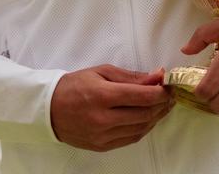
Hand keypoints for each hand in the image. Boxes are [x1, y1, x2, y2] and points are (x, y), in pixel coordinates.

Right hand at [51, 65, 174, 151]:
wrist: (49, 109)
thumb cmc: (75, 85)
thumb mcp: (101, 72)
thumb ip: (131, 77)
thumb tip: (156, 77)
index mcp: (102, 96)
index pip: (142, 96)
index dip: (161, 92)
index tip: (169, 85)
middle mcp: (103, 119)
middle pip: (144, 114)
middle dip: (162, 104)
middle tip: (170, 95)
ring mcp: (102, 136)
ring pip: (141, 128)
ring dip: (156, 117)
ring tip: (162, 106)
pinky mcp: (102, 146)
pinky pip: (131, 138)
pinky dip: (143, 128)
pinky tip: (148, 118)